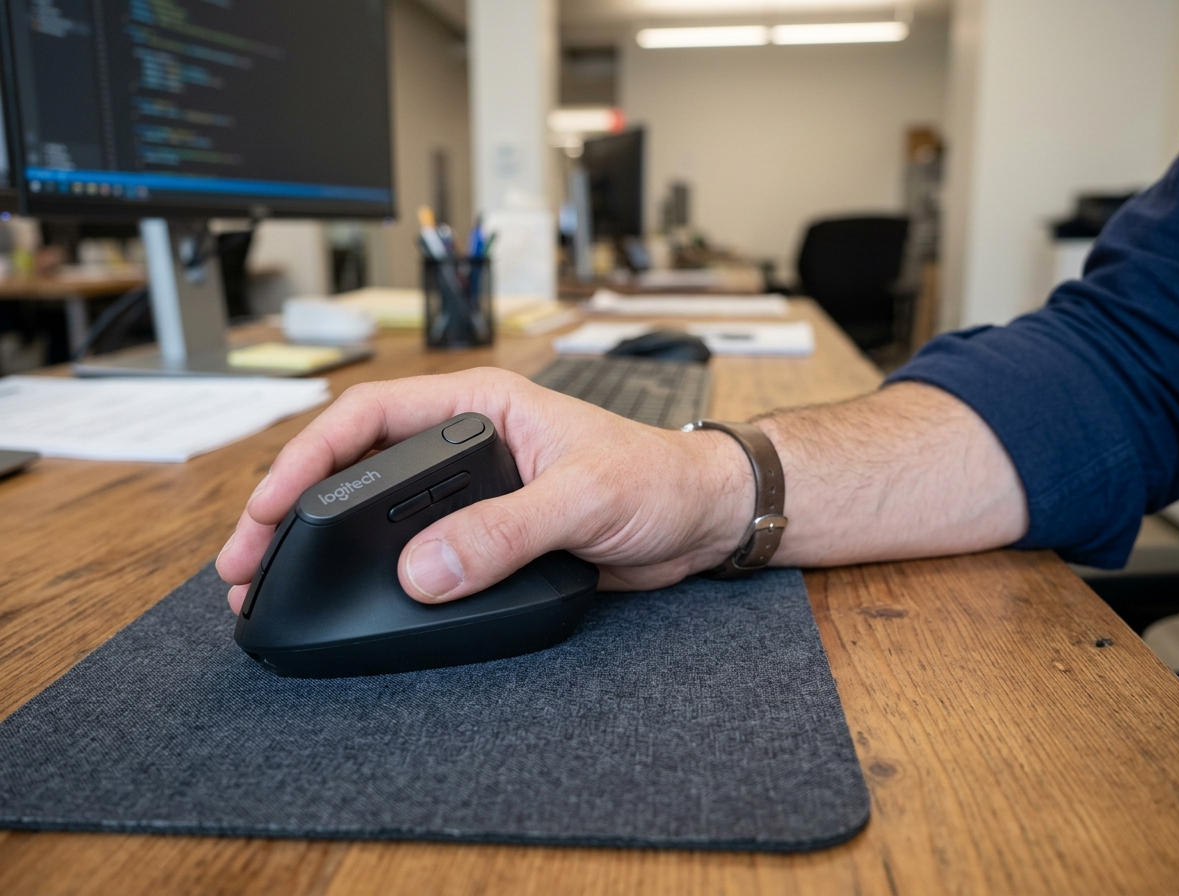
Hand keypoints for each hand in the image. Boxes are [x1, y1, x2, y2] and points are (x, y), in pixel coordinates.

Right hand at [216, 368, 754, 613]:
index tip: (271, 507)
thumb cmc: (657, 479)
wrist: (699, 520)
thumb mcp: (584, 498)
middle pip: (355, 466)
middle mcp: (465, 444)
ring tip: (279, 585)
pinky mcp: (484, 535)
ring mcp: (470, 492)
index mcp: (479, 406)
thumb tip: (425, 570)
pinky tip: (349, 598)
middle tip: (248, 564)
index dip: (308, 457)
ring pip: (377, 514)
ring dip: (326, 547)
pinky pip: (414, 553)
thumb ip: (508, 531)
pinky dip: (374, 575)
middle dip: (294, 510)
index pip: (370, 416)